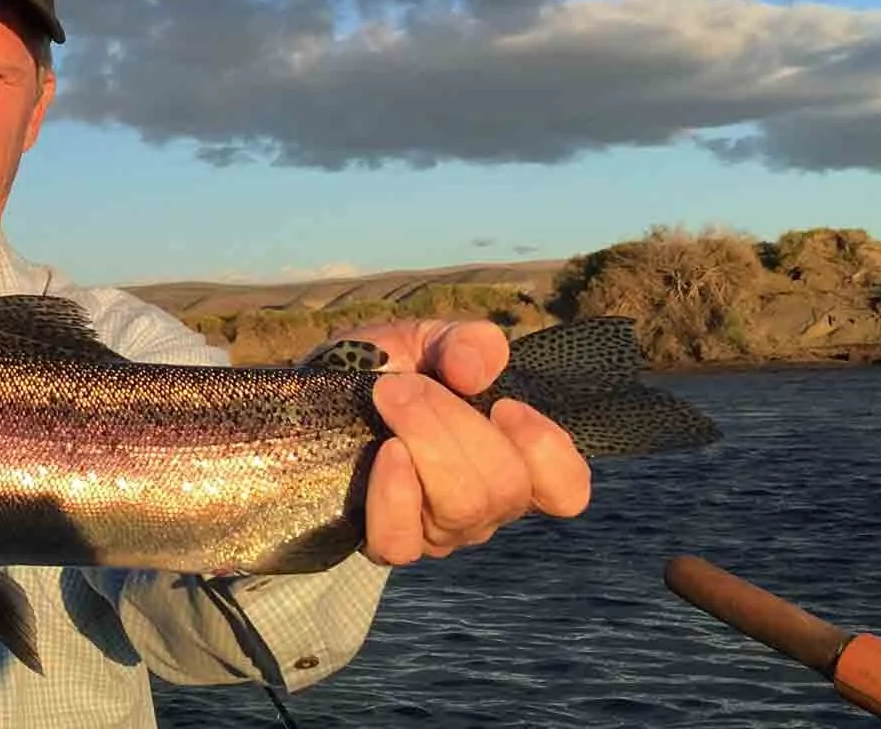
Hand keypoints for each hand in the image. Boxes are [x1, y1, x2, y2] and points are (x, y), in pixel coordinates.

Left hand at [328, 319, 591, 565]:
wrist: (314, 394)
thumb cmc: (383, 370)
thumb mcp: (426, 339)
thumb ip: (465, 343)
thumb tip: (475, 373)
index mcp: (510, 458)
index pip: (566, 490)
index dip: (548, 451)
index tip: (504, 405)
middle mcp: (484, 505)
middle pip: (505, 488)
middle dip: (456, 423)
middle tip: (407, 384)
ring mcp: (437, 531)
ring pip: (461, 508)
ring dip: (426, 441)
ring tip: (389, 399)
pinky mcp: (387, 542)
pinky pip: (403, 542)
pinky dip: (397, 494)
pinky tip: (384, 453)